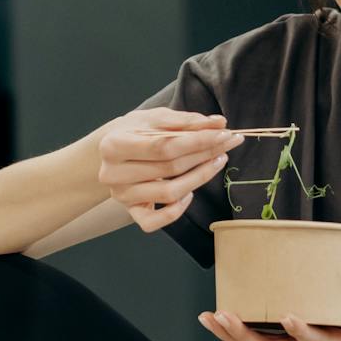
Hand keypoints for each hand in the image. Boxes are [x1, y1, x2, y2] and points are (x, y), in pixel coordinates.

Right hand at [98, 108, 244, 233]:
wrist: (112, 152)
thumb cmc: (134, 132)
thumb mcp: (155, 118)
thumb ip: (186, 121)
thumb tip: (219, 124)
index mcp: (113, 145)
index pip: (163, 146)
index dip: (197, 141)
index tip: (223, 133)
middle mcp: (113, 173)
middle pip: (170, 167)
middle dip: (205, 154)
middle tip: (228, 143)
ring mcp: (122, 195)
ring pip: (169, 193)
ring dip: (200, 178)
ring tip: (218, 160)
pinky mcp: (131, 211)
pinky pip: (156, 221)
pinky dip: (177, 210)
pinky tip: (189, 193)